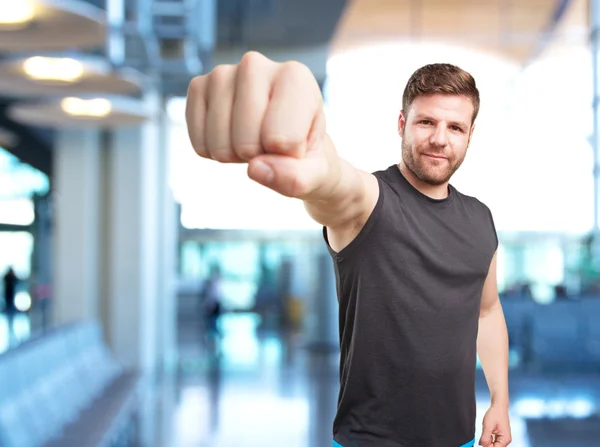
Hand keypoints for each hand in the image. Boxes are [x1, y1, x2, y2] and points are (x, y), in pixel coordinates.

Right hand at [185, 51, 335, 199]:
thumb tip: (255, 169)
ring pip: (220, 145)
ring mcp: (221, 73)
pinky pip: (200, 144)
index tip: (296, 142)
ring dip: (236, 157)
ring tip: (253, 138)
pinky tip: (231, 136)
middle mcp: (255, 65)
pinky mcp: (198, 87)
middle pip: (246, 143)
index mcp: (295, 76)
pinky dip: (214, 153)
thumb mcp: (316, 173)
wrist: (285, 137)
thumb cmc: (304, 151)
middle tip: (271, 144)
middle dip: (259, 157)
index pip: (280, 139)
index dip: (287, 156)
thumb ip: (296, 177)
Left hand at [479, 404, 511, 445]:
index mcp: (505, 439)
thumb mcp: (488, 426)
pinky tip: (488, 430)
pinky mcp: (500, 435)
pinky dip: (488, 436)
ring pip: (492, 444)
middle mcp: (505, 440)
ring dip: (487, 439)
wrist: (498, 406)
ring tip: (487, 429)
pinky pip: (492, 440)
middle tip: (485, 432)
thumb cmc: (495, 413)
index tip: (482, 439)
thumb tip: (482, 445)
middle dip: (487, 442)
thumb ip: (485, 437)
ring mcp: (503, 438)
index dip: (486, 445)